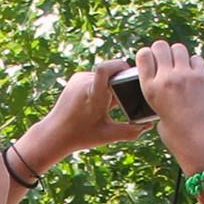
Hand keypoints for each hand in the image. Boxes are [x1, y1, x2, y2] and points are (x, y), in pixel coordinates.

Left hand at [16, 58, 149, 173]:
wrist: (54, 133)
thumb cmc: (81, 136)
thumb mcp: (108, 136)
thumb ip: (131, 130)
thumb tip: (149, 124)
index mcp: (93, 95)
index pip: (105, 69)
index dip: (120, 67)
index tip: (130, 77)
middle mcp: (85, 82)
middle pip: (112, 73)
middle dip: (121, 85)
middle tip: (120, 103)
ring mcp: (79, 78)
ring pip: (105, 76)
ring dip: (110, 87)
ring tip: (107, 106)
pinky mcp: (76, 78)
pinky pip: (96, 77)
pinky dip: (101, 86)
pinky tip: (98, 102)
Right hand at [134, 42, 203, 174]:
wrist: (202, 145)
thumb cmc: (178, 136)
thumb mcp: (158, 115)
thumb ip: (158, 95)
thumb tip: (164, 82)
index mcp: (150, 89)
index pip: (143, 55)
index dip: (147, 56)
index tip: (151, 62)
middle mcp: (166, 79)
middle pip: (160, 46)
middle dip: (162, 51)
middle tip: (166, 62)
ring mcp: (186, 76)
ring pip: (179, 48)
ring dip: (178, 55)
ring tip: (180, 67)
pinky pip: (196, 59)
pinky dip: (193, 63)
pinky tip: (193, 75)